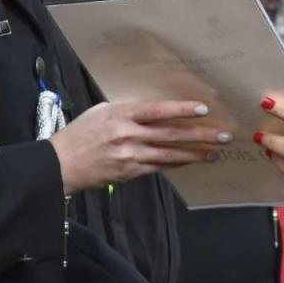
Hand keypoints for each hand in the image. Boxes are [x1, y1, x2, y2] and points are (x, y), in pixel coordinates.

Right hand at [50, 101, 228, 194]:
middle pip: (170, 134)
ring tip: (215, 151)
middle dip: (199, 135)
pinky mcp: (129, 172)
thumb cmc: (79, 134)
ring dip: (194, 153)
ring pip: (169, 154)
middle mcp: (127, 135)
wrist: (60, 165)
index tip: (202, 109)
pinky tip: (191, 160)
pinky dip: (176, 163)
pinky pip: (158, 167)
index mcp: (120, 115)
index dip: (180, 110)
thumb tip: (152, 110)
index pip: (156, 110)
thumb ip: (126, 110)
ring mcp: (130, 156)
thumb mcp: (100, 112)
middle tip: (223, 135)